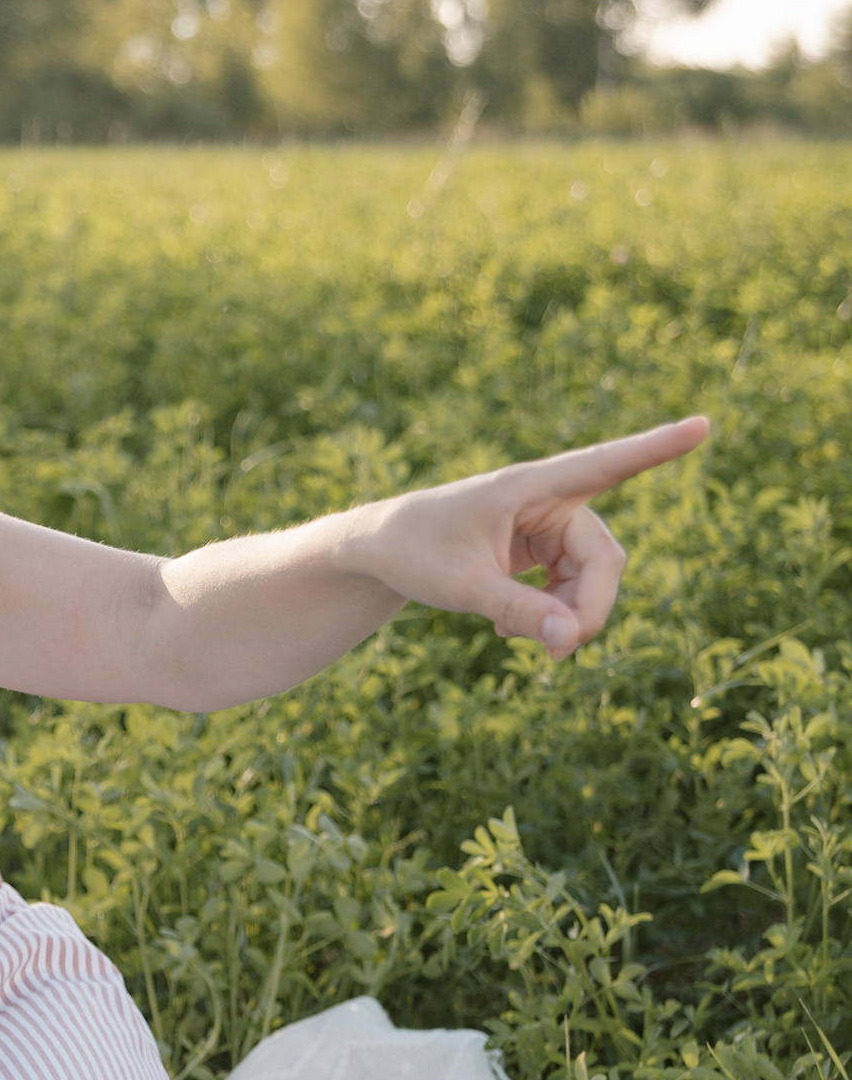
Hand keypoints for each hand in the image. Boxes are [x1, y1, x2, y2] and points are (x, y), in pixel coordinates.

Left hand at [345, 417, 708, 660]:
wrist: (377, 549)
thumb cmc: (413, 552)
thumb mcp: (462, 586)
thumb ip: (520, 612)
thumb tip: (574, 641)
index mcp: (529, 486)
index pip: (603, 465)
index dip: (655, 449)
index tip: (703, 424)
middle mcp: (547, 498)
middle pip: (603, 559)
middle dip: (587, 608)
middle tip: (557, 655)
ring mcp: (547, 523)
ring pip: (591, 578)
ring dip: (568, 615)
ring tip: (519, 638)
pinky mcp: (541, 546)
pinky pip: (571, 586)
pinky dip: (553, 613)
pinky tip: (511, 629)